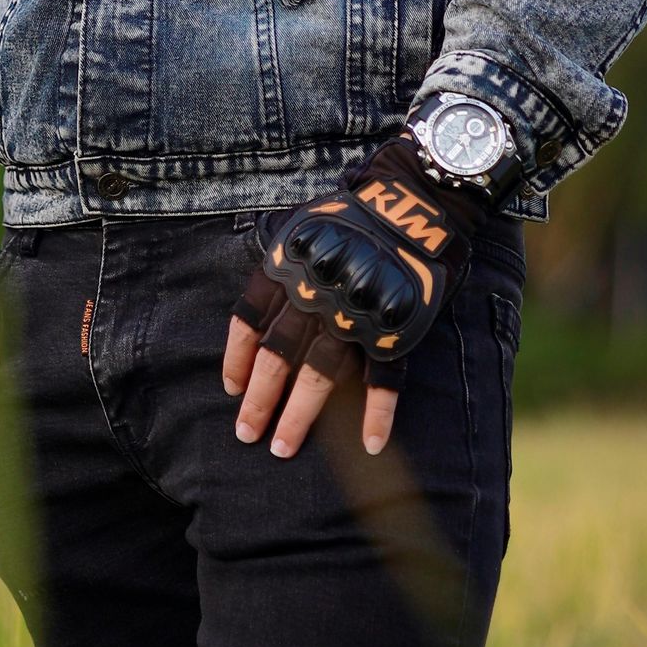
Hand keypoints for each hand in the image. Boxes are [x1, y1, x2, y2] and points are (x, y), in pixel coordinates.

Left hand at [222, 137, 486, 460]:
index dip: (237, 358)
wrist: (415, 197)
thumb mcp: (303, 227)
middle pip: (278, 357)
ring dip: (299, 416)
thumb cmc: (354, 212)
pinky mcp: (394, 324)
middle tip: (247, 435)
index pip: (249, 320)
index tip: (231, 389)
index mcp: (287, 267)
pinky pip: (385, 376)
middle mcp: (315, 293)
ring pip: (320, 375)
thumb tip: (262, 310)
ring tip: (283, 449)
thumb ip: (282, 267)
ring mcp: (355, 313)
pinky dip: (380, 411)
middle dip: (260, 400)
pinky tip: (371, 442)